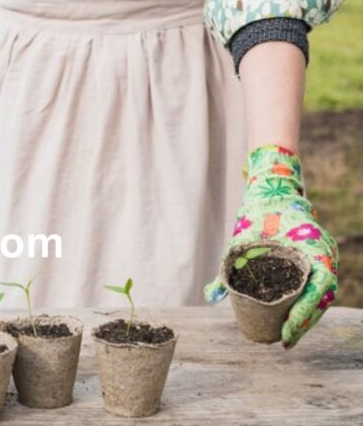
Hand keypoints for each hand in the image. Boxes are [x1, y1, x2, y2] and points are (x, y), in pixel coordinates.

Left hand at [204, 145, 337, 348]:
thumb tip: (210, 297)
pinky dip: (306, 304)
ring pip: (321, 296)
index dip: (305, 314)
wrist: (272, 191)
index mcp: (314, 249)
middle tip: (285, 342)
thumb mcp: (240, 241)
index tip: (287, 332)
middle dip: (305, 323)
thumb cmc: (258, 214)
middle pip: (322, 299)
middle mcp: (324, 256)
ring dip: (307, 318)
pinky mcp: (316, 260)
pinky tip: (294, 320)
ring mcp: (323, 258)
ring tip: (288, 337)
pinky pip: (316, 287)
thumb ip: (226, 268)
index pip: (319, 290)